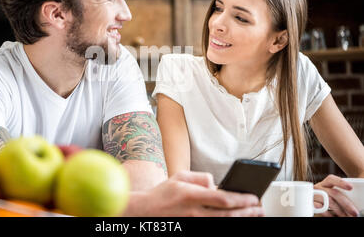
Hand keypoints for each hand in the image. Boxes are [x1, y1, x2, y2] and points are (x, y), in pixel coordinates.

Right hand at [124, 170, 263, 216]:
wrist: (145, 212)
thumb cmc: (163, 193)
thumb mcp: (180, 176)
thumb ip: (201, 177)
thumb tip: (217, 183)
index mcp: (190, 195)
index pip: (221, 198)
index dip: (241, 199)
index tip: (254, 197)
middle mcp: (194, 212)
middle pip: (227, 215)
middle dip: (247, 212)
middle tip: (260, 208)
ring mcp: (194, 223)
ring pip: (223, 224)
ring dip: (241, 219)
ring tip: (254, 215)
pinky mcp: (193, 228)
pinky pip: (214, 227)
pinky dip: (228, 224)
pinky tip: (236, 220)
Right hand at [314, 174, 358, 216]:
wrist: (316, 206)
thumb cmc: (330, 201)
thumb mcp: (336, 195)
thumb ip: (345, 195)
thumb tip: (358, 201)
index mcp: (325, 183)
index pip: (331, 179)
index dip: (340, 182)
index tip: (351, 188)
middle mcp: (318, 188)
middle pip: (333, 193)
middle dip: (346, 203)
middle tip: (355, 212)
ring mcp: (314, 196)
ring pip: (328, 202)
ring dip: (339, 210)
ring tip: (346, 216)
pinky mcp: (310, 204)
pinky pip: (319, 209)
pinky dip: (327, 213)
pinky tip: (333, 216)